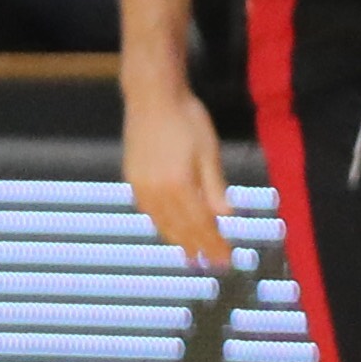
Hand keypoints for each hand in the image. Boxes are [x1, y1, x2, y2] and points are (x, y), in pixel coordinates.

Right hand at [122, 84, 229, 269]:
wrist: (152, 96)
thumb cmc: (187, 119)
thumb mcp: (209, 151)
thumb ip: (216, 187)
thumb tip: (228, 216)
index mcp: (179, 185)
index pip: (201, 224)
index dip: (214, 244)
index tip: (227, 260)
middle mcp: (157, 191)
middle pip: (181, 228)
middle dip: (198, 248)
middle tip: (213, 265)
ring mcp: (141, 185)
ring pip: (162, 223)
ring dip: (178, 240)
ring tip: (191, 255)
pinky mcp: (132, 177)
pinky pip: (148, 211)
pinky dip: (161, 224)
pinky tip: (168, 228)